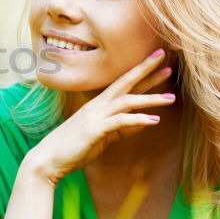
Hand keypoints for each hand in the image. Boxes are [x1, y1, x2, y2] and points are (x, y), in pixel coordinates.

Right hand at [23, 48, 175, 186]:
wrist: (49, 159)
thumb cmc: (73, 148)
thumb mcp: (101, 136)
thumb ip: (120, 128)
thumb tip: (140, 123)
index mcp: (98, 105)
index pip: (123, 85)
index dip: (141, 73)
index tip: (159, 64)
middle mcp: (97, 106)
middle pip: (125, 83)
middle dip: (145, 70)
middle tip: (165, 59)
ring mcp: (95, 116)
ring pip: (126, 101)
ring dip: (150, 98)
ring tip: (171, 98)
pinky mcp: (95, 130)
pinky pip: (120, 121)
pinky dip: (138, 119)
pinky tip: (154, 120)